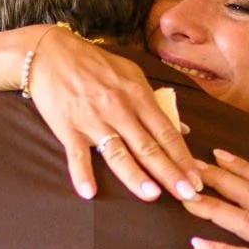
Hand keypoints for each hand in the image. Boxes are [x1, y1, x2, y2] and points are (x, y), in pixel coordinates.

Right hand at [23, 27, 204, 201]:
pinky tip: (89, 192)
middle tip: (188, 195)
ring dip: (136, 176)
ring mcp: (93, 120)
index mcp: (137, 96)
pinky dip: (82, 174)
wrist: (51, 53)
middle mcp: (119, 109)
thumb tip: (183, 128)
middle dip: (170, 173)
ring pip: (119, 153)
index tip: (197, 179)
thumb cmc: (94, 64)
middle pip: (149, 147)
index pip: (167, 132)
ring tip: (152, 195)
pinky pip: (76, 155)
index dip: (183, 158)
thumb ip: (156, 102)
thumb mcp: (131, 75)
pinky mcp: (68, 128)